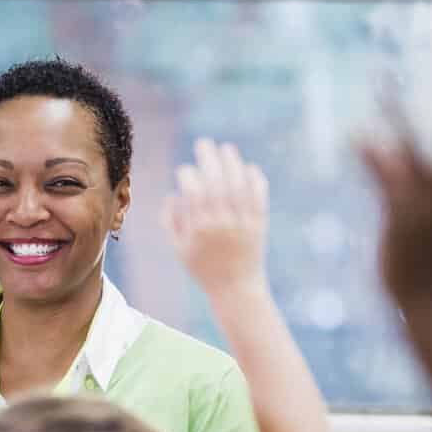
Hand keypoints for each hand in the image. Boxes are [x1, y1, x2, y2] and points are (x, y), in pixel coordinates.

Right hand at [162, 139, 269, 297]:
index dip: (188, 177)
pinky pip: (258, 197)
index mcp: (199, 230)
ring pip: (238, 186)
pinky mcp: (259, 224)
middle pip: (216, 184)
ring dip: (232, 164)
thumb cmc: (202, 269)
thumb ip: (172, 222)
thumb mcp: (179, 249)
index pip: (194, 194)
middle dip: (209, 160)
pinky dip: (254, 180)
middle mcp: (222, 225)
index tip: (184, 170)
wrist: (236, 288)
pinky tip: (247, 167)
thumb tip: (174, 195)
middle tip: (203, 143)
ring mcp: (243, 224)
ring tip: (225, 148)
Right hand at [361, 89, 431, 308]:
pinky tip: (357, 146)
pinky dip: (373, 159)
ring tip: (366, 108)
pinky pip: (387, 175)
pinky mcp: (401, 211)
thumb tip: (364, 140)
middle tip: (387, 78)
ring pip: (401, 156)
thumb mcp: (404, 211)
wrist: (421, 298)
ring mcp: (420, 197)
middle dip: (407, 109)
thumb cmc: (423, 258)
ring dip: (384, 133)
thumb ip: (385, 173)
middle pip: (426, 137)